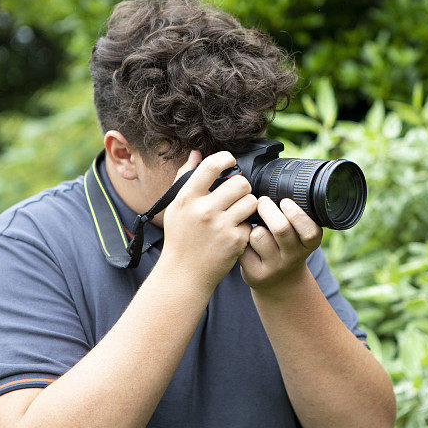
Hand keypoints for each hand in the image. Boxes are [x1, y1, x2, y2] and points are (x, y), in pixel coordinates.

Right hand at [161, 150, 257, 291]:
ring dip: (248, 205)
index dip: (226, 158)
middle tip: (236, 195)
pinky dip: (246, 227)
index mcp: (187, 198)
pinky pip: (251, 222)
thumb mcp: (176, 207)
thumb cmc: (180, 238)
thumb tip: (195, 154)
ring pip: (251, 201)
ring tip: (238, 212)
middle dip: (242, 186)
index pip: (212, 166)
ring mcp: (221, 226)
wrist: (184, 274)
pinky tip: (235, 232)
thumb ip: (184, 178)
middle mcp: (204, 211)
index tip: (231, 161)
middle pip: (240, 182)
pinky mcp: (236, 241)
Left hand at [239, 196, 322, 293]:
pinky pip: (243, 247)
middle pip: (281, 229)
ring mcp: (275, 267)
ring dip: (253, 226)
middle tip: (262, 202)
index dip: (297, 214)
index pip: (310, 230)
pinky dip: (241, 238)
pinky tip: (245, 242)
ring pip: (258, 236)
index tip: (285, 202)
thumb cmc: (286, 247)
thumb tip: (274, 183)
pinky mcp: (257, 274)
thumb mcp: (298, 234)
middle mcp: (295, 256)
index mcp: (310, 243)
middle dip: (268, 209)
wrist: (279, 282)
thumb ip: (292, 216)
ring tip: (254, 227)